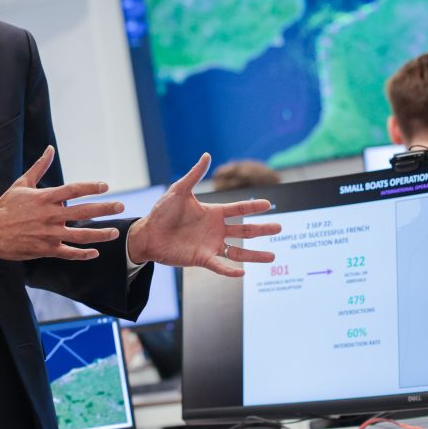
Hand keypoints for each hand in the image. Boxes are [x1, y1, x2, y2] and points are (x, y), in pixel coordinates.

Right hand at [0, 146, 124, 261]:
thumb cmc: (5, 207)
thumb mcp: (22, 184)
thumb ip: (40, 167)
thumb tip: (50, 149)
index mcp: (45, 198)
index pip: (74, 190)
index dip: (91, 187)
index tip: (105, 186)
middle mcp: (51, 216)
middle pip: (84, 212)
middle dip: (105, 209)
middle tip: (121, 206)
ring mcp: (49, 234)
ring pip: (81, 235)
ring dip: (100, 234)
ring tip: (115, 232)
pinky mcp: (46, 250)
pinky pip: (69, 253)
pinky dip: (83, 254)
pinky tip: (95, 253)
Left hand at [126, 153, 280, 276]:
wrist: (148, 234)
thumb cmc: (162, 212)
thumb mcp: (179, 191)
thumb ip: (195, 175)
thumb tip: (206, 155)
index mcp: (213, 213)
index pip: (239, 209)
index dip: (253, 207)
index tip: (268, 204)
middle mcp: (216, 230)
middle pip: (245, 231)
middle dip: (262, 229)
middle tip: (279, 228)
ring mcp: (211, 245)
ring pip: (238, 252)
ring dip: (255, 254)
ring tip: (273, 257)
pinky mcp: (202, 259)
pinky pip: (220, 265)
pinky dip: (230, 270)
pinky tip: (243, 273)